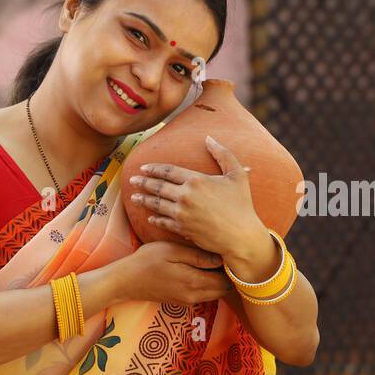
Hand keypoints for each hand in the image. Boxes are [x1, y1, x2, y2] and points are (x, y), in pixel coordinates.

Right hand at [110, 241, 232, 305]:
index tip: (228, 253)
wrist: (126, 281)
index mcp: (194, 282)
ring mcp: (189, 301)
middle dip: (228, 275)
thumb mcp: (172, 251)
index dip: (231, 267)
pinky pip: (205, 295)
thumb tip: (221, 259)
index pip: (226, 280)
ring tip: (212, 262)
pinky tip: (201, 269)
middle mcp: (195, 296)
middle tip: (223, 257)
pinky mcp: (183, 302)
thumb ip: (198, 256)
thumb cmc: (147, 261)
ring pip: (216, 293)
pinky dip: (209, 285)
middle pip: (224, 289)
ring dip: (219, 281)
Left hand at [128, 135, 267, 257]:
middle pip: (158, 187)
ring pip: (156, 204)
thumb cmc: (242, 204)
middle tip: (132, 180)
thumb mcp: (237, 174)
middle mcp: (185, 196)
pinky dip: (155, 218)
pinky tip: (149, 217)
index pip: (168, 171)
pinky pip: (163, 222)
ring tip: (134, 197)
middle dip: (143, 183)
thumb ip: (222, 154)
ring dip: (143, 200)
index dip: (154, 168)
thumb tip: (208, 138)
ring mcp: (182, 213)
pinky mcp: (182, 229)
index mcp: (196, 180)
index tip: (143, 168)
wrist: (241, 236)